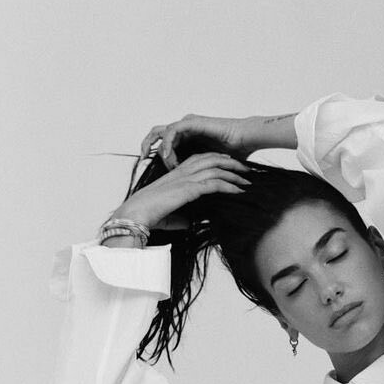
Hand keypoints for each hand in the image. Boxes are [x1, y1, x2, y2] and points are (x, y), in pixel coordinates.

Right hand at [113, 152, 251, 230]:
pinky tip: (239, 190)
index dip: (217, 161)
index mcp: (176, 175)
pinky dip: (228, 186)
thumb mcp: (168, 216)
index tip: (231, 166)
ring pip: (215, 169)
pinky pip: (213, 184)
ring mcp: (184, 180)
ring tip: (248, 179)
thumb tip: (189, 223)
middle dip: (230, 162)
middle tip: (246, 169)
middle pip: (211, 160)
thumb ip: (180, 217)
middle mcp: (181, 173)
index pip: (200, 160)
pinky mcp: (187, 190)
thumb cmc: (148, 217)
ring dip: (234, 173)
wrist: (135, 215)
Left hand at [139, 114, 253, 169]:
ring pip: (161, 132)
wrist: (245, 140)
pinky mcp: (192, 123)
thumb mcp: (209, 168)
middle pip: (157, 135)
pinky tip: (167, 156)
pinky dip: (168, 143)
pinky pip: (172, 131)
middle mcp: (185, 130)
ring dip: (158, 148)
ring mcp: (187, 125)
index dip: (157, 157)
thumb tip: (193, 195)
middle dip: (146, 146)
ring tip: (157, 162)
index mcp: (187, 139)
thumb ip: (198, 176)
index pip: (164, 145)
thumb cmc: (235, 154)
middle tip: (141, 159)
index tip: (154, 172)